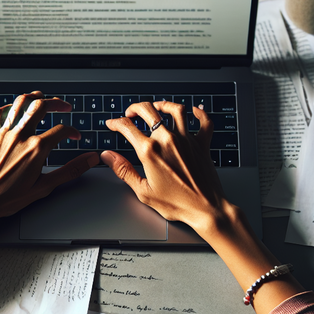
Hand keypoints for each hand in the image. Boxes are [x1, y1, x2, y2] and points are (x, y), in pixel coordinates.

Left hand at [0, 91, 99, 232]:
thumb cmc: (8, 199)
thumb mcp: (44, 186)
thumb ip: (70, 170)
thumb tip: (90, 160)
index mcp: (36, 149)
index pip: (61, 130)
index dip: (72, 131)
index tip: (74, 136)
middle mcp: (19, 136)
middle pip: (41, 106)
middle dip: (56, 103)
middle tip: (63, 106)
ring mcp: (2, 133)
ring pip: (19, 104)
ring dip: (33, 97)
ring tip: (41, 97)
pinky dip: (8, 106)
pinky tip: (13, 108)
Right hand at [102, 101, 236, 236]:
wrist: (206, 209)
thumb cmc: (177, 203)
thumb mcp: (143, 191)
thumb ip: (124, 170)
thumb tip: (108, 157)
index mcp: (150, 151)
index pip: (127, 127)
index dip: (116, 123)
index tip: (113, 124)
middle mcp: (168, 140)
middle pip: (148, 111)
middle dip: (135, 108)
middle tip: (130, 113)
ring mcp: (187, 139)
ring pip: (175, 110)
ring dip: (163, 104)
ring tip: (156, 106)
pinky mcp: (202, 144)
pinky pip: (204, 122)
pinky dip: (200, 113)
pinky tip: (196, 110)